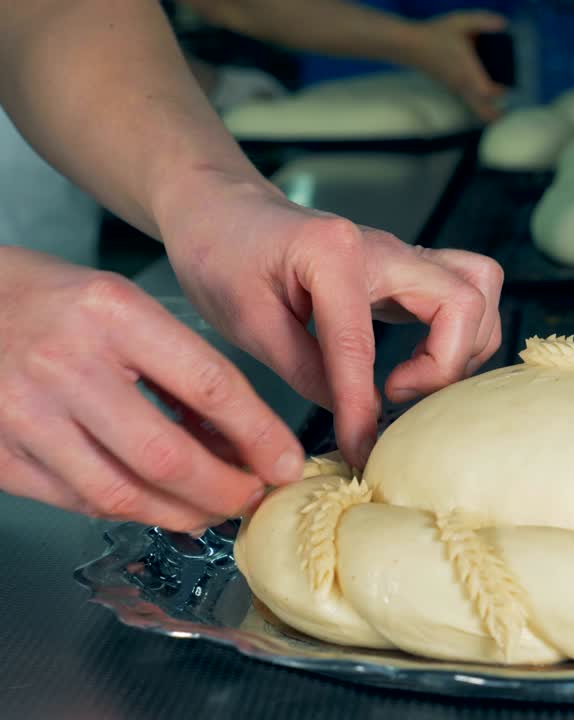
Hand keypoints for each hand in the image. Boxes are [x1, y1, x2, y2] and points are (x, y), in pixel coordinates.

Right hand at [0, 248, 302, 531]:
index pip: (211, 385)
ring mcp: (23, 413)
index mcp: (112, 313)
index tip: (287, 463)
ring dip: (181, 513)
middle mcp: (65, 364)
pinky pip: (77, 502)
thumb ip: (178, 367)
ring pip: (122, 494)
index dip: (260, 436)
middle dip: (226, 490)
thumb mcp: (122, 306)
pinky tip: (156, 505)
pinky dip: (128, 511)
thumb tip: (238, 440)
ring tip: (212, 509)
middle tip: (254, 498)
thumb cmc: (50, 301)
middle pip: (168, 456)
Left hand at [159, 175, 502, 467]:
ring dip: (463, 346)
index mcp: (332, 253)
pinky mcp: (408, 269)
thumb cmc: (222, 255)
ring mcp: (403, 254)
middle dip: (445, 364)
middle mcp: (384, 246)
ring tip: (411, 381)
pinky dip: (458, 336)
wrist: (222, 211)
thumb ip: (304, 369)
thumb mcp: (245, 320)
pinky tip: (415, 364)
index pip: (362, 343)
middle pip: (464, 300)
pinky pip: (463, 295)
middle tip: (397, 395)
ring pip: (479, 289)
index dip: (361, 405)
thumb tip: (354, 418)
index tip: (360, 448)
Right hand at [407, 10, 508, 121]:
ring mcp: (456, 88)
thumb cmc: (436, 33)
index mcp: (467, 70)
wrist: (410, 46)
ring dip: (488, 111)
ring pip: (475, 109)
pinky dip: (479, 103)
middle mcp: (462, 84)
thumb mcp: (461, 22)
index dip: (498, 92)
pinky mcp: (452, 88)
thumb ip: (483, 21)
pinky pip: (469, 102)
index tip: (508, 88)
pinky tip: (487, 93)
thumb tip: (504, 23)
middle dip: (496, 115)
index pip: (486, 92)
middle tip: (507, 114)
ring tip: (501, 110)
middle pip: (482, 112)